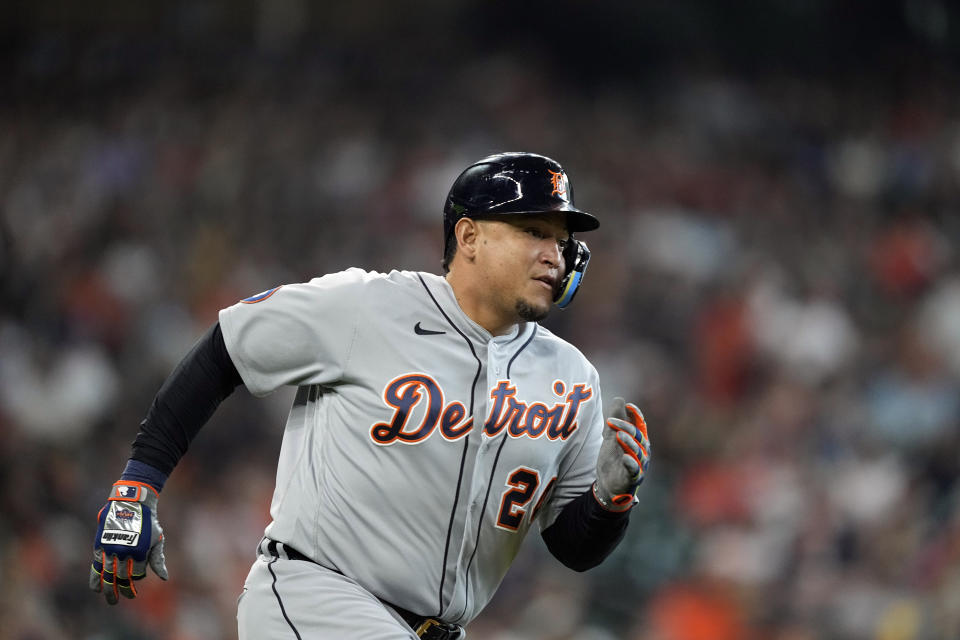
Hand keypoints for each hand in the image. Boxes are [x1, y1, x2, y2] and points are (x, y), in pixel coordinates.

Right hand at [89, 481, 167, 603]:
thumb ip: (158, 559)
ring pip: (108, 575)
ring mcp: (111, 548)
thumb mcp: (157, 539)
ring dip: (108, 590)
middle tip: (122, 600)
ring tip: (111, 601)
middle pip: (122, 577)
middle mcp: (124, 551)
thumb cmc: (148, 522)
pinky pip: (96, 566)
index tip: (135, 587)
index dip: (136, 581)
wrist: (131, 502)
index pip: (137, 574)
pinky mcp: (100, 545)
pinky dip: (95, 578)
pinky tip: (96, 589)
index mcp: (140, 551)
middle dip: (123, 590)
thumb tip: (165, 578)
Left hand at [594, 397, 650, 510]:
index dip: (636, 415)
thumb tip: (620, 399)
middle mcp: (643, 451)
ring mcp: (640, 464)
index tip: (628, 406)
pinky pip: (635, 470)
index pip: (640, 425)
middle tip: (610, 421)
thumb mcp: (611, 438)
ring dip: (629, 442)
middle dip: (625, 426)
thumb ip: (615, 421)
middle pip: (638, 435)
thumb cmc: (612, 460)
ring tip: (618, 435)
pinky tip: (625, 457)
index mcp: (638, 440)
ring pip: (638, 451)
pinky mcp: (634, 477)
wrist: (607, 486)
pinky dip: (631, 463)